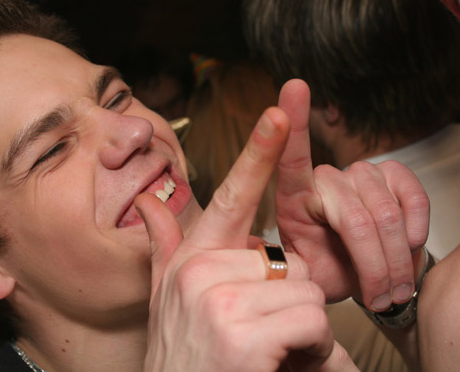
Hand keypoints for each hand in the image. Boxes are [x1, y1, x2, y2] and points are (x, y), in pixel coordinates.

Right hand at [136, 107, 354, 370]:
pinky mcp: (240, 336)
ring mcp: (219, 301)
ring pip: (307, 291)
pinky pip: (311, 320)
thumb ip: (163, 244)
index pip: (231, 196)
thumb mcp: (166, 298)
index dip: (258, 152)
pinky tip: (278, 363)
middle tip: (264, 332)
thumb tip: (149, 201)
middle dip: (290, 300)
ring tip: (270, 351)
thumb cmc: (183, 355)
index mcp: (192, 257)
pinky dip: (313, 350)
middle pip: (287, 260)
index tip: (277, 114)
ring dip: (304, 328)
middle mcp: (201, 271)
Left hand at [275, 79, 429, 310]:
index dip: (292, 123)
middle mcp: (325, 179)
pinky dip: (416, 228)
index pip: (290, 158)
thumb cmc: (326, 273)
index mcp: (292, 198)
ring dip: (395, 259)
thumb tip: (273, 265)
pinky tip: (409, 243)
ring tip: (391, 286)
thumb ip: (290, 266)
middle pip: (355, 216)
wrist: (361, 280)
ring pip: (386, 214)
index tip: (294, 86)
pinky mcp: (391, 175)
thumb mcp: (300, 274)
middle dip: (373, 264)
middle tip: (378, 297)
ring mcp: (359, 175)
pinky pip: (412, 196)